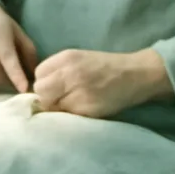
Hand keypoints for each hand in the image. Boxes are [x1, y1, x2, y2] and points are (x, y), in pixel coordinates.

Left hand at [32, 48, 169, 118]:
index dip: (45, 82)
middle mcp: (69, 73)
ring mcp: (77, 91)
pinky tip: (81, 110)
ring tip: (72, 105)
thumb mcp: (80, 59)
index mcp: (66, 57)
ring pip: (50, 106)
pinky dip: (69, 115)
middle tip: (61, 99)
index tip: (55, 87)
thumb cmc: (107, 66)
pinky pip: (66, 116)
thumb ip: (59, 70)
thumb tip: (40, 88)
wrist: (136, 74)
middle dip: (47, 96)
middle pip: (40, 90)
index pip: (39, 73)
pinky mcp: (86, 109)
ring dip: (57, 108)